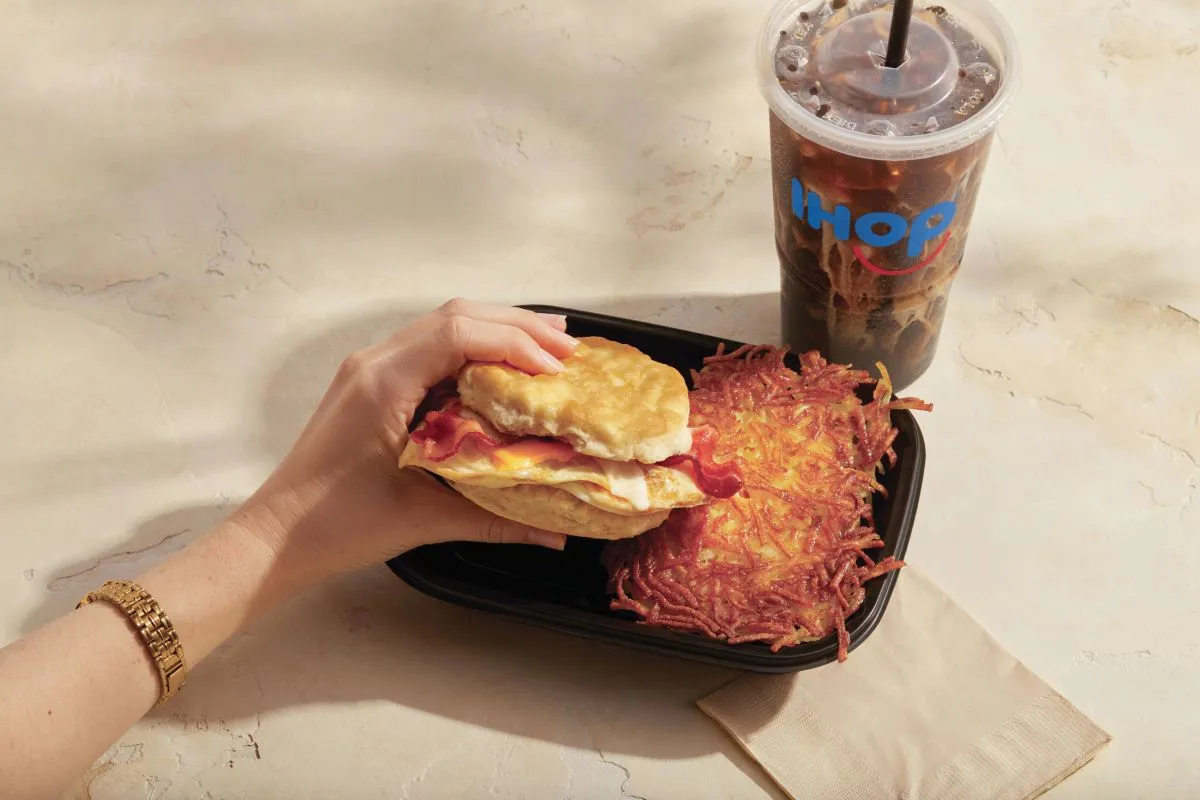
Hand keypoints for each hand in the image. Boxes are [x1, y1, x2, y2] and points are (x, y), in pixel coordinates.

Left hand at [234, 299, 578, 588]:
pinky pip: (429, 347)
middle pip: (456, 315)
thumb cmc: (336, 526)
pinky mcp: (370, 383)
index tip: (556, 372)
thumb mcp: (423, 521)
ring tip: (549, 347)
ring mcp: (369, 369)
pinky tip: (503, 366)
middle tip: (570, 349)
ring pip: (443, 325)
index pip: (459, 333)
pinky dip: (473, 348)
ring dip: (497, 330)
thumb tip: (557, 535)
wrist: (274, 537)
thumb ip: (496, 522)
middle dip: (518, 326)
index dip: (515, 343)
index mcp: (382, 384)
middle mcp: (374, 363)